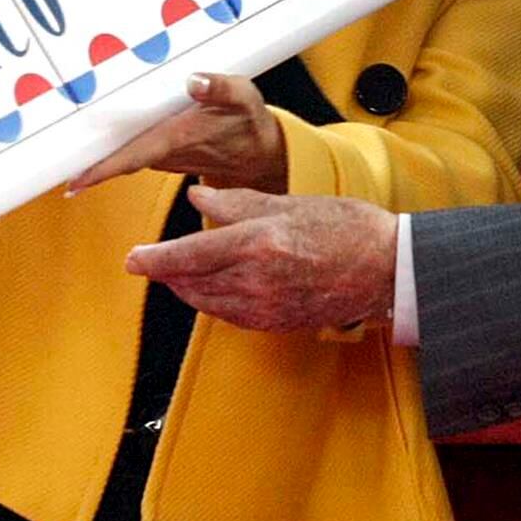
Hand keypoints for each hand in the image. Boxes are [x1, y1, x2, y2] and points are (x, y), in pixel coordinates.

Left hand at [70, 73, 286, 194]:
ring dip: (90, 155)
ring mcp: (159, 154)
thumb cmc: (248, 122)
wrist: (258, 155)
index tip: (74, 181)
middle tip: (42, 165)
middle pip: (114, 159)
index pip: (133, 156)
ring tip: (52, 149)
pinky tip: (87, 140)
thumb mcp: (244, 98)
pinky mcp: (159, 151)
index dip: (102, 168)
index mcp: (178, 138)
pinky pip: (127, 150)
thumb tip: (194, 81)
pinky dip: (107, 148)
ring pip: (118, 155)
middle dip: (81, 163)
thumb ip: (220, 88)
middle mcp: (163, 152)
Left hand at [125, 186, 395, 330]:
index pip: (190, 254)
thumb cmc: (347, 227)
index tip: (133, 258)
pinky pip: (230, 316)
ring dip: (186, 288)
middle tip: (149, 261)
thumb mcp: (289, 203)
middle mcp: (257, 280)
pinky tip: (214, 289)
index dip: (155, 258)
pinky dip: (213, 302)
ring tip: (178, 272)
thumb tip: (199, 197)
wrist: (388, 269)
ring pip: (207, 302)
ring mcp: (267, 307)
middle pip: (191, 282)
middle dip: (166, 273)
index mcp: (259, 243)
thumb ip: (237, 202)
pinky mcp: (276, 323)